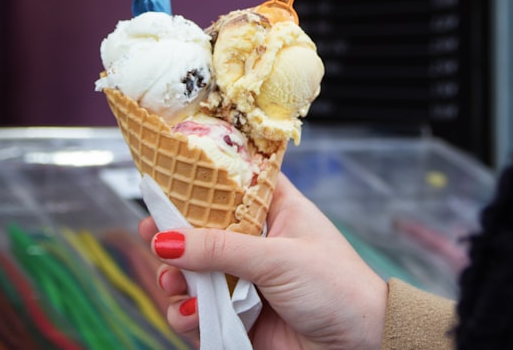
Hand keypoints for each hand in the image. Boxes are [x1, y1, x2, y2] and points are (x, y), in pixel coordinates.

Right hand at [138, 173, 386, 348]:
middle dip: (174, 236)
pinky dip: (189, 316)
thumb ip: (220, 249)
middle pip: (201, 230)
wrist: (362, 347)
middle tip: (150, 235)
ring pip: (194, 274)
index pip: (232, 183)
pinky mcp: (238, 318)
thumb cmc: (338, 289)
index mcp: (275, 211)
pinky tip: (192, 315)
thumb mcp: (278, 259)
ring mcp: (245, 281)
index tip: (164, 179)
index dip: (198, 179)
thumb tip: (166, 239)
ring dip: (177, 280)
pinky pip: (199, 313)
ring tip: (174, 284)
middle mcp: (256, 243)